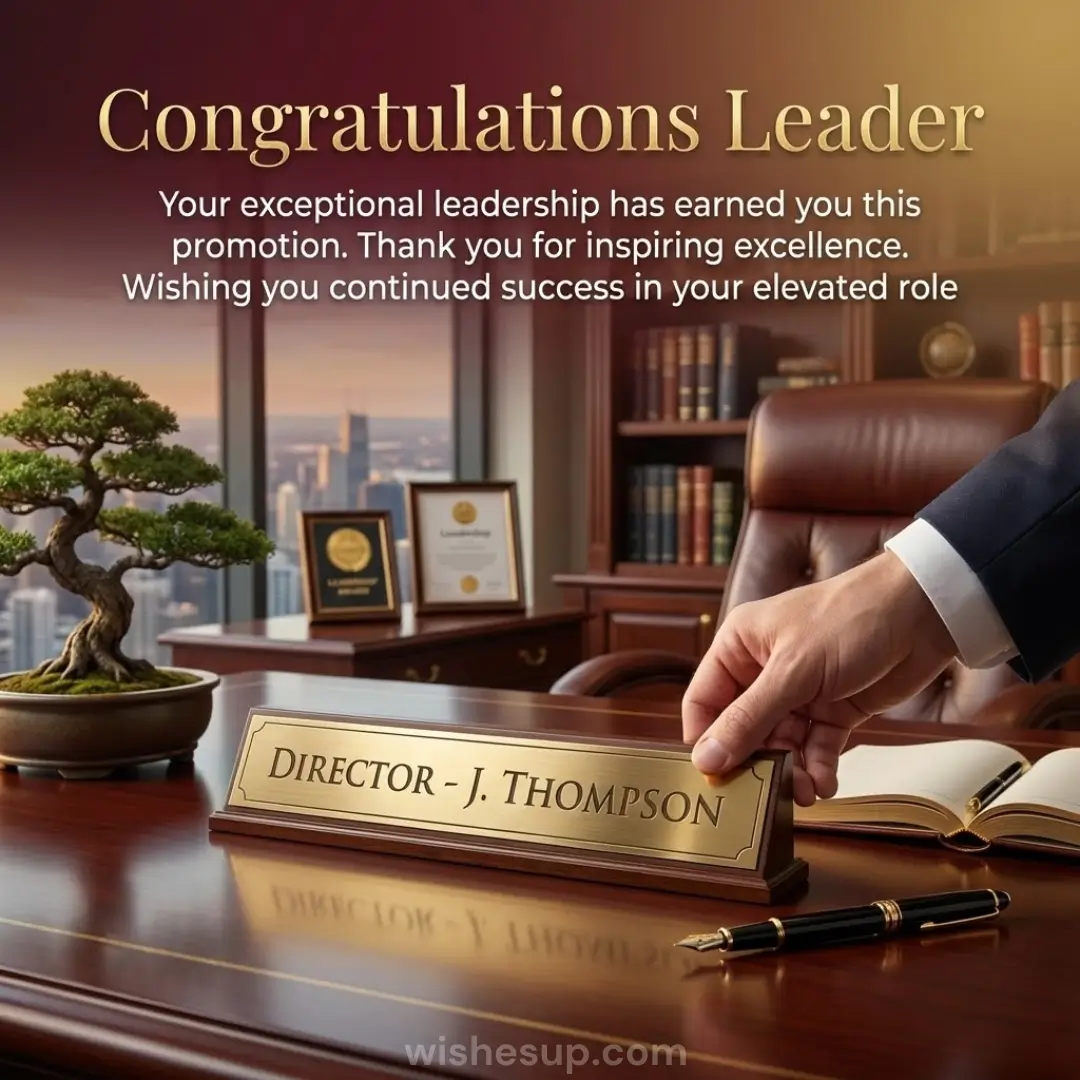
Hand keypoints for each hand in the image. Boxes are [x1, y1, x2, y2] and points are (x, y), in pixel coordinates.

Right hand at [682, 552, 958, 804]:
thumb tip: (707, 758)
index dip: (706, 738)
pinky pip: (815, 746)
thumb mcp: (793, 671)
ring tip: (804, 791)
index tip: (714, 775)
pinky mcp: (834, 708)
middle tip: (763, 791)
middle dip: (755, 760)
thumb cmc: (850, 618)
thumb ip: (749, 718)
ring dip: (790, 770)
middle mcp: (764, 669)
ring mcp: (800, 691)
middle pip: (742, 728)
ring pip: (781, 743)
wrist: (923, 613)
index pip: (704, 700)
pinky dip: (818, 767)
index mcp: (740, 646)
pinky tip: (824, 784)